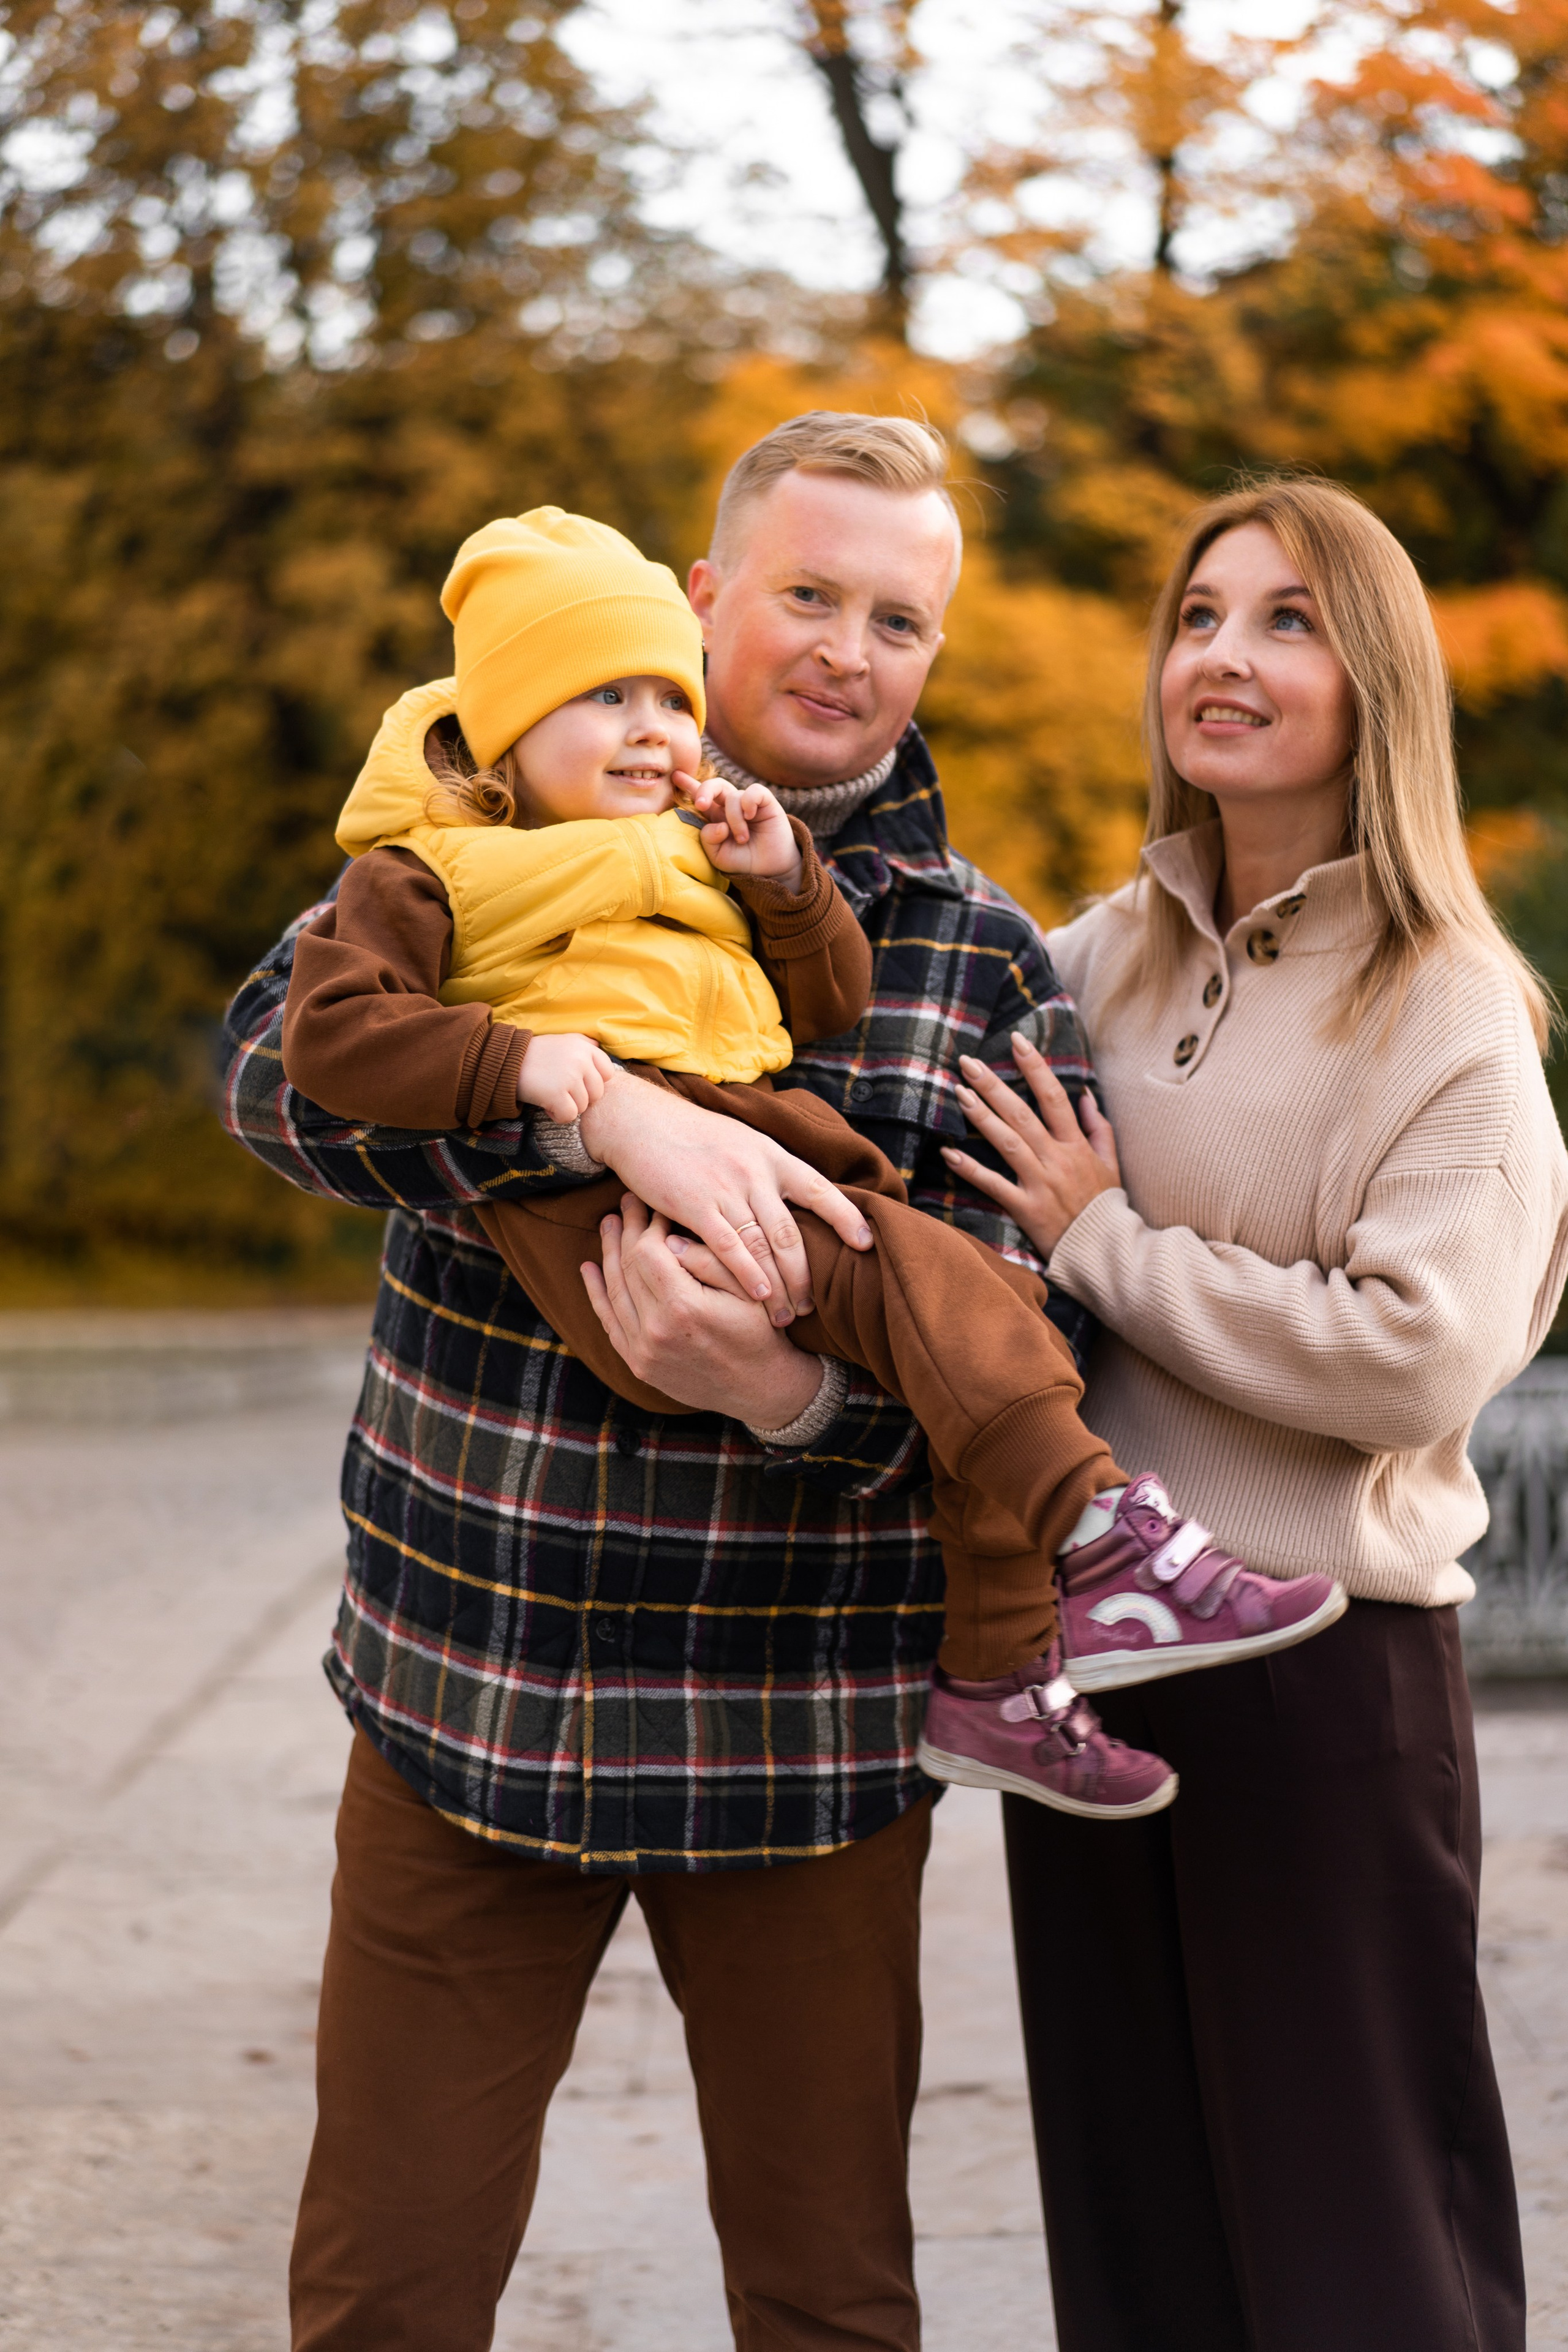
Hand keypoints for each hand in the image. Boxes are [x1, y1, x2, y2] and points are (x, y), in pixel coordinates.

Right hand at [515, 1031, 614, 1124]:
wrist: (507, 1061)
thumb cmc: (536, 1053)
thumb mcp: (563, 1040)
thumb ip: (584, 1043)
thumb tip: (599, 1047)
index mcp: (585, 1048)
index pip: (607, 1073)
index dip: (593, 1083)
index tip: (577, 1083)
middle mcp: (581, 1060)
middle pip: (597, 1094)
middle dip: (580, 1097)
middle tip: (561, 1091)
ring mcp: (570, 1077)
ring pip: (583, 1107)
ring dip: (567, 1106)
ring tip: (551, 1095)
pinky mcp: (557, 1093)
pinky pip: (569, 1116)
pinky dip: (557, 1115)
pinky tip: (546, 1105)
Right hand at [578, 1071, 872, 1322]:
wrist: (642, 1122)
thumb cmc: (693, 1138)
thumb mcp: (742, 1143)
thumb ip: (768, 1171)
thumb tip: (797, 1199)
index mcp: (772, 1156)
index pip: (820, 1188)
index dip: (846, 1217)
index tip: (867, 1244)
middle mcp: (756, 1171)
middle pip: (792, 1232)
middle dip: (805, 1274)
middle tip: (812, 1307)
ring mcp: (726, 1188)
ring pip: (764, 1244)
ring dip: (779, 1285)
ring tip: (787, 1316)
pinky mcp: (695, 1204)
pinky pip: (729, 1246)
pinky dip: (747, 1274)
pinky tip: (759, 1297)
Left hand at [581, 1197, 826, 1423]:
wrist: (759, 1388)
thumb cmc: (760, 1331)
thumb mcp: (749, 1289)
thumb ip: (710, 1260)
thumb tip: (669, 1238)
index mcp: (683, 1307)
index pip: (648, 1251)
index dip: (649, 1225)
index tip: (658, 1207)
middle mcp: (655, 1330)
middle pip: (627, 1267)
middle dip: (628, 1230)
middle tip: (628, 1202)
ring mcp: (642, 1351)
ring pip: (614, 1292)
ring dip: (608, 1254)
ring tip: (609, 1225)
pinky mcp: (638, 1364)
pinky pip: (609, 1323)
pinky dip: (597, 1294)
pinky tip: (589, 1269)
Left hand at [682, 774, 802, 890]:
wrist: (771, 870)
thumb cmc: (744, 862)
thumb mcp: (718, 856)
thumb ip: (708, 839)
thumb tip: (718, 824)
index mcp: (716, 817)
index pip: (700, 797)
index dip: (688, 785)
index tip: (675, 776)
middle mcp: (730, 807)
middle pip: (714, 785)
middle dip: (704, 790)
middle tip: (701, 805)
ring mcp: (748, 804)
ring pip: (733, 796)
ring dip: (735, 819)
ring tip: (743, 839)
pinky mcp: (766, 802)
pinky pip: (753, 792)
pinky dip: (749, 803)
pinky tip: (751, 817)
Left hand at [939, 1032, 1121, 1255]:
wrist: (1108, 1250)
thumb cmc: (1106, 1206)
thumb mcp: (1111, 1162)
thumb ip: (1099, 1127)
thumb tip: (1084, 1094)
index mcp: (1076, 1145)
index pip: (1054, 1097)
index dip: (1035, 1067)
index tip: (1016, 1041)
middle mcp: (1057, 1159)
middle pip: (1022, 1114)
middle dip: (994, 1085)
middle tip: (967, 1062)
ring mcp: (1041, 1183)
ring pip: (1008, 1143)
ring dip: (982, 1117)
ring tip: (959, 1093)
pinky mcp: (1027, 1209)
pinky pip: (995, 1186)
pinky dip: (971, 1170)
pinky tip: (949, 1153)